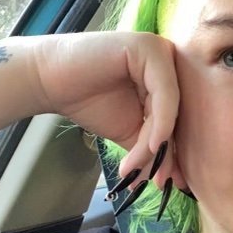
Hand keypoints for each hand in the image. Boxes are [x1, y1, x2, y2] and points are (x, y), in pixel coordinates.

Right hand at [32, 31, 184, 187]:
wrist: (51, 82)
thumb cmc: (90, 101)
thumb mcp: (131, 130)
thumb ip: (153, 147)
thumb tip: (177, 180)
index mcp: (170, 77)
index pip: (181, 118)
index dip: (175, 153)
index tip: (169, 184)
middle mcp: (171, 60)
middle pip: (179, 114)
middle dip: (167, 152)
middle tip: (157, 182)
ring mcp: (161, 51)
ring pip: (171, 108)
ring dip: (155, 144)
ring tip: (135, 169)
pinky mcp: (150, 48)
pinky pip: (164, 93)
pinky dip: (159, 123)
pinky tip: (148, 146)